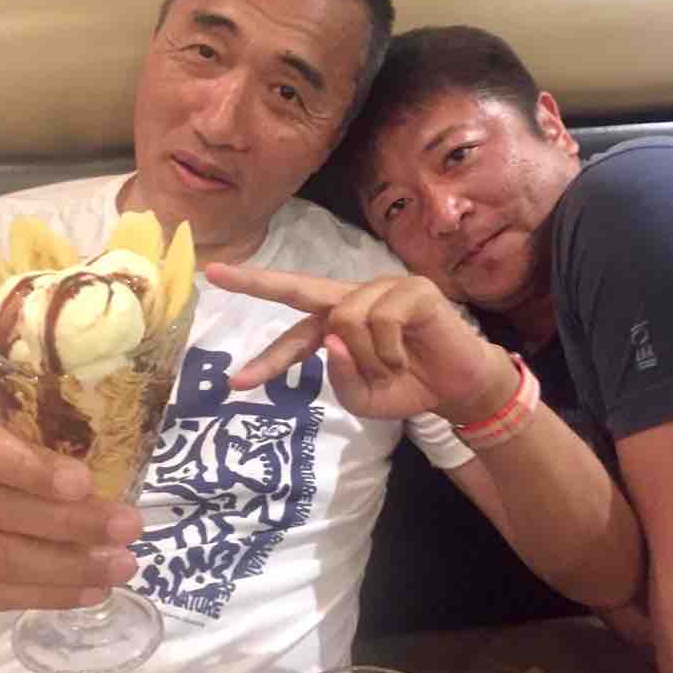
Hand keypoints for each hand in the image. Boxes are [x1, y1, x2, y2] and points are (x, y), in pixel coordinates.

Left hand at [206, 263, 516, 421]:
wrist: (459, 388)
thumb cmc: (408, 388)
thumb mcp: (364, 398)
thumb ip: (340, 378)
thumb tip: (331, 339)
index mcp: (336, 324)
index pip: (293, 334)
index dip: (265, 360)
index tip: (233, 382)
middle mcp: (353, 298)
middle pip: (297, 287)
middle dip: (255, 282)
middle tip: (213, 274)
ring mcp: (381, 288)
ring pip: (346, 320)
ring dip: (367, 359)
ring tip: (391, 368)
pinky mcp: (411, 289)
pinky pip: (381, 321)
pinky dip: (389, 351)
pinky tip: (407, 356)